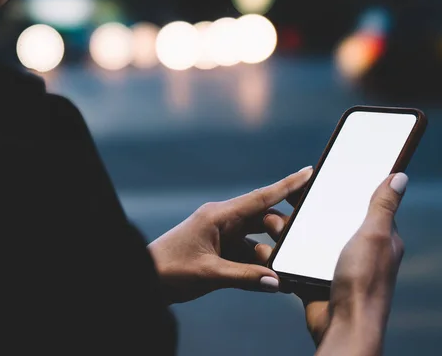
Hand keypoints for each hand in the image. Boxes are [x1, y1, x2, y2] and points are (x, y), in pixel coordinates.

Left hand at [147, 166, 312, 304]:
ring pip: (256, 237)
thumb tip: (278, 282)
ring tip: (278, 268)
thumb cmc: (170, 270)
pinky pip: (246, 252)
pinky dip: (257, 264)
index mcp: (218, 216)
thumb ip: (245, 277)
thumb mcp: (209, 274)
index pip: (260, 198)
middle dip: (280, 230)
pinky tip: (267, 279)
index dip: (287, 186)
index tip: (308, 172)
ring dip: (268, 251)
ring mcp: (220, 234)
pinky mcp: (218, 249)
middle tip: (294, 244)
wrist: (146, 278)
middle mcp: (221, 220)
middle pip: (262, 218)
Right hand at [262, 173, 407, 351]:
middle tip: (284, 200)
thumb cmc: (364, 282)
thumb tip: (400, 177)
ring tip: (269, 223)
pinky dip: (278, 254)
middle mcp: (354, 250)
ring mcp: (332, 265)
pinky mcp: (313, 279)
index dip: (337, 191)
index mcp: (375, 238)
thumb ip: (383, 206)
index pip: (357, 205)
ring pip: (304, 240)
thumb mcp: (375, 236)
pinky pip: (292, 261)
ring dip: (285, 231)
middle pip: (323, 221)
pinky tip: (265, 246)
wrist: (343, 325)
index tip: (315, 178)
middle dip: (301, 211)